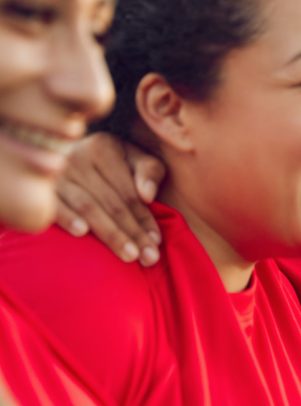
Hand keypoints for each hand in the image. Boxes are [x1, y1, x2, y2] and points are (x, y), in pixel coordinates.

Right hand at [54, 133, 166, 265]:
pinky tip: (82, 233)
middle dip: (132, 233)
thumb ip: (150, 171)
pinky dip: (67, 218)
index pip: (128, 191)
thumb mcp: (135, 158)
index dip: (144, 218)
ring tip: (129, 256)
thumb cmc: (109, 161)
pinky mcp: (38, 188)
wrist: (62, 152)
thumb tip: (148, 195)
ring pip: (88, 207)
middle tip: (149, 258)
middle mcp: (77, 156)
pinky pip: (54, 206)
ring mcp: (55, 173)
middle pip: (111, 202)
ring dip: (110, 234)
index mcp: (103, 147)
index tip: (157, 241)